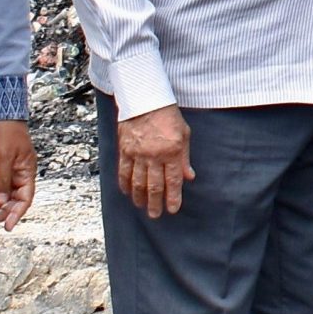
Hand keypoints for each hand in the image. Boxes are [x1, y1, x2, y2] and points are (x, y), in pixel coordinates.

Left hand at [0, 119, 36, 230]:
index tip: (8, 226)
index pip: (25, 198)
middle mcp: (22, 171)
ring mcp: (12, 168)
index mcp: (27, 170)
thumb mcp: (3, 158)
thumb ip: (2, 181)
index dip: (17, 213)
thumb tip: (1, 201)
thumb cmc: (6, 132)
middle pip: (16, 198)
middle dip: (5, 212)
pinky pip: (0, 184)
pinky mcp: (2, 164)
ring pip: (7, 193)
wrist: (0, 112)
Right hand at [116, 104, 193, 218]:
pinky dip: (125, 183)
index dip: (173, 198)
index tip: (172, 209)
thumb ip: (184, 158)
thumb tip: (189, 177)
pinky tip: (127, 192)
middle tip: (155, 215)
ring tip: (141, 207)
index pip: (173, 181)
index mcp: (172, 152)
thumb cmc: (168, 115)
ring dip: (139, 197)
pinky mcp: (124, 149)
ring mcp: (137, 153)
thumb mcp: (184, 134)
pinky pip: (123, 171)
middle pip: (154, 185)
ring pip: (137, 181)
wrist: (145, 98)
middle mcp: (154, 155)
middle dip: (155, 203)